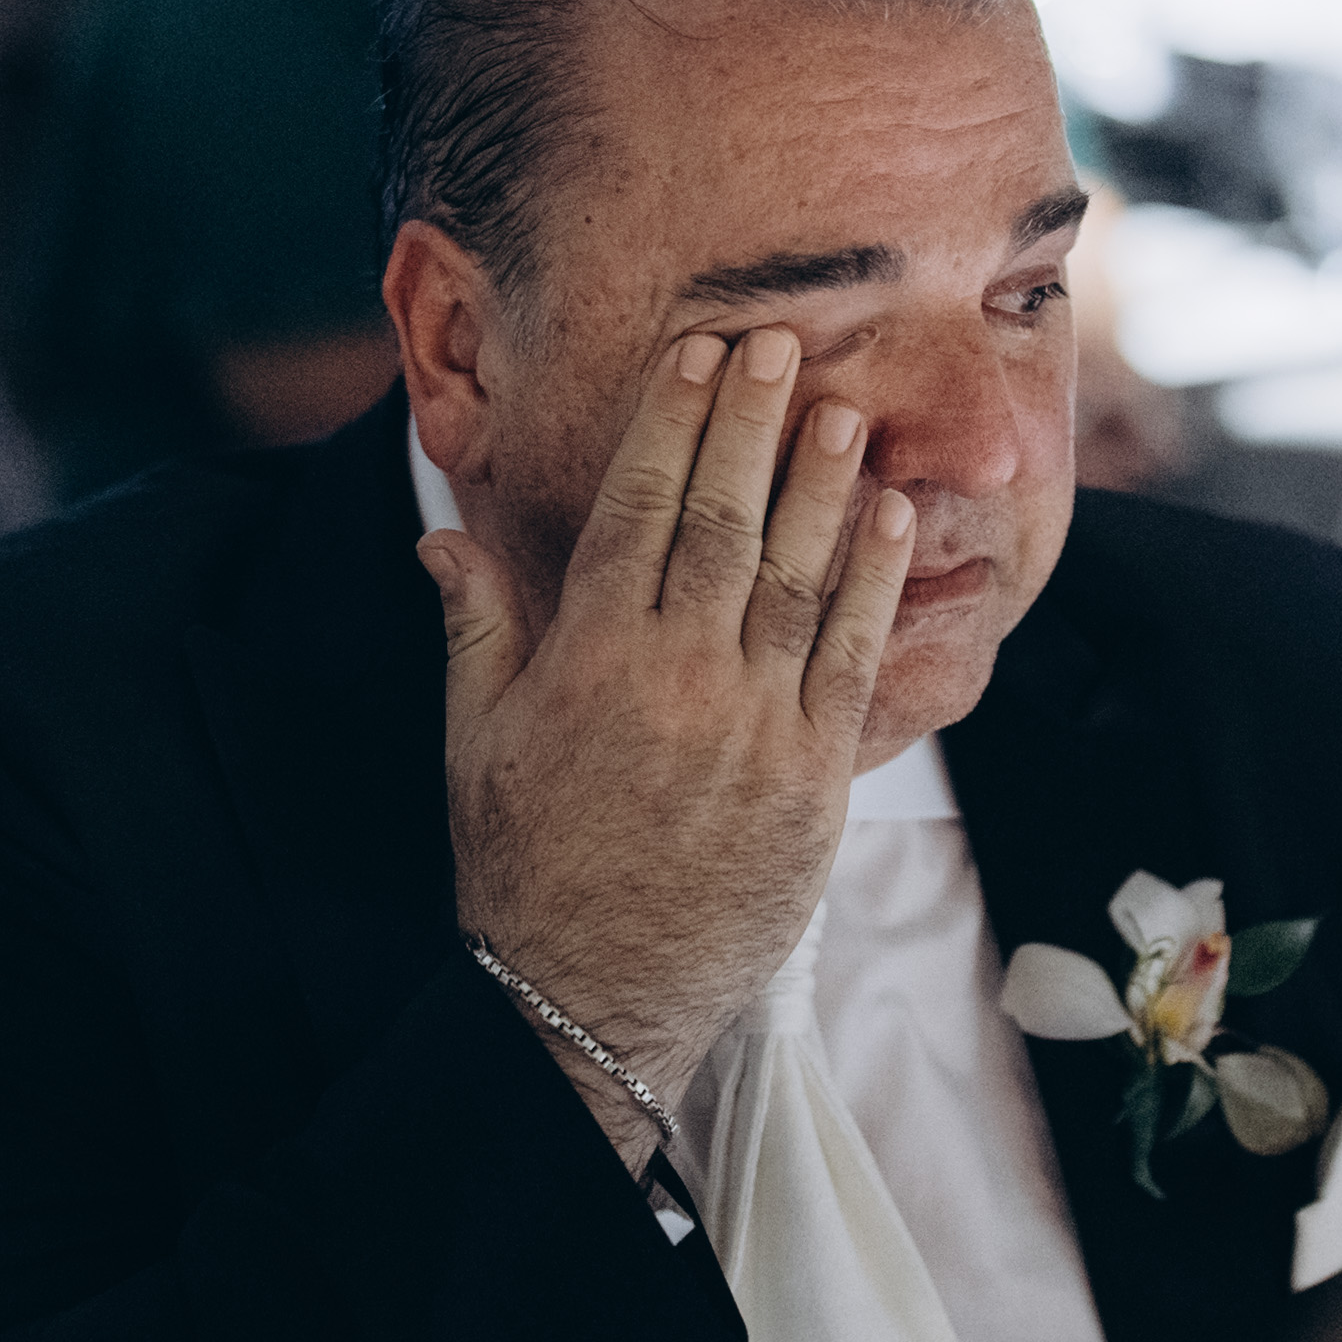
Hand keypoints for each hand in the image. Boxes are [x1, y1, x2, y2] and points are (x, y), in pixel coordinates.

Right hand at [429, 328, 919, 1156]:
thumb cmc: (524, 869)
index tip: (694, 355)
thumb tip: (445, 537)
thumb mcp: (476, 743)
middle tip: (778, 344)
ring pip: (798, 579)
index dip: (669, 424)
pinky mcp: (813, 777)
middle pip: (723, 523)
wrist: (589, 998)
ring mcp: (754, 726)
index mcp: (591, 661)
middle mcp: (677, 679)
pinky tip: (895, 520)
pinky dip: (878, 584)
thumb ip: (475, 629)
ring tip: (846, 411)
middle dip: (751, 425)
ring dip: (826, 486)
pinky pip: (853, 659)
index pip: (637, 512)